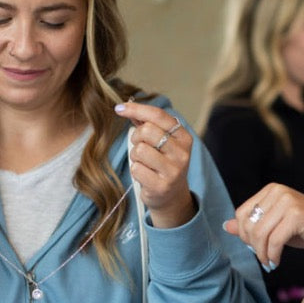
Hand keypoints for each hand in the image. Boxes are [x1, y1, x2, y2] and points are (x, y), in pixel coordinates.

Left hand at [115, 102, 194, 227]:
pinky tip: (145, 175)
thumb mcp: (163, 142)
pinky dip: (136, 170)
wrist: (171, 195)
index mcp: (184, 137)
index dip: (136, 109)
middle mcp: (182, 153)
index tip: (119, 108)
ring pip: (140, 150)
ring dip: (135, 156)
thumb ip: (147, 123)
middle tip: (140, 145)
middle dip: (136, 137)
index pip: (158, 115)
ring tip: (144, 162)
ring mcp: (173, 171)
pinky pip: (136, 169)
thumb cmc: (162, 163)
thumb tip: (126, 107)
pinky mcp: (161, 186)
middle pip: (147, 131)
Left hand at [224, 183, 303, 269]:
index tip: (257, 248)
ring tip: (271, 262)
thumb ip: (253, 226)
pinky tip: (277, 261)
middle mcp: (278, 191)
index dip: (245, 235)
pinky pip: (274, 241)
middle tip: (265, 258)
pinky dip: (273, 255)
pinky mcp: (297, 215)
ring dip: (263, 254)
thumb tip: (227, 226)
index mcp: (271, 190)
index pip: (242, 214)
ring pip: (260, 234)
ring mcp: (288, 201)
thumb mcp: (277, 227)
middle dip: (253, 247)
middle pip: (249, 225)